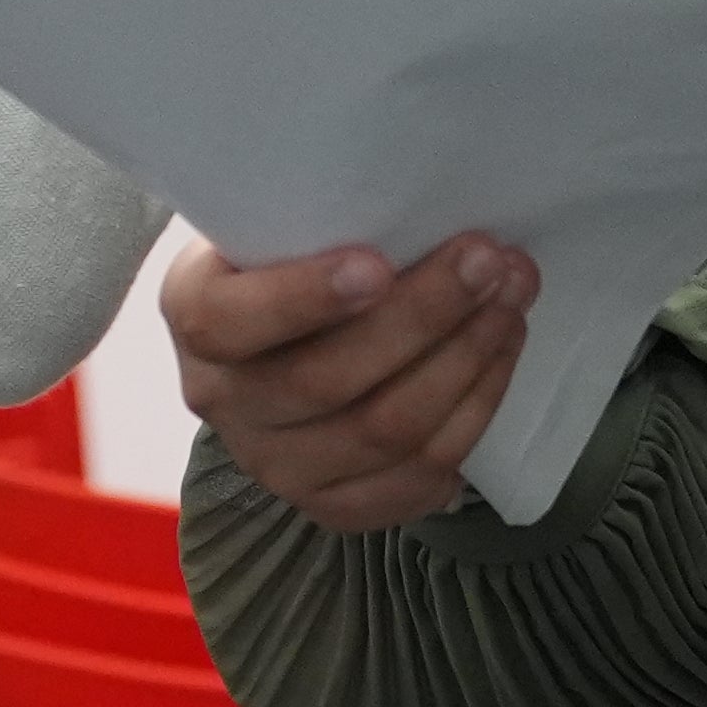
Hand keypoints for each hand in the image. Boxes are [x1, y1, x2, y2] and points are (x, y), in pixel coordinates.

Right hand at [168, 233, 539, 532]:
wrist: (288, 336)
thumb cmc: (294, 256)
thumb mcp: (279, 223)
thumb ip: (320, 218)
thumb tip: (423, 200)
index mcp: (196, 315)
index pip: (230, 321)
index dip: (302, 298)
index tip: (377, 264)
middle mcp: (223, 402)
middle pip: (325, 380)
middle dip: (423, 316)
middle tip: (488, 260)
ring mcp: (276, 467)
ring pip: (384, 431)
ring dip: (464, 360)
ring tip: (511, 299)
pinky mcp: (335, 506)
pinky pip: (417, 477)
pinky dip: (474, 412)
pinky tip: (502, 353)